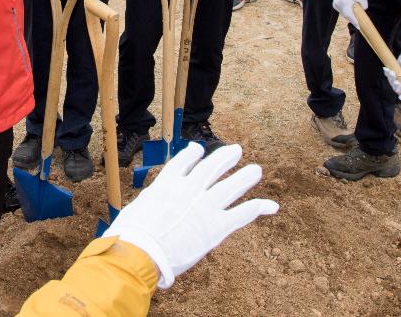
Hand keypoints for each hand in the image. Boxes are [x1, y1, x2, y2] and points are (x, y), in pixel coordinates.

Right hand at [104, 143, 277, 288]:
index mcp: (167, 185)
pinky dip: (258, 208)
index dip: (192, 155)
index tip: (198, 149)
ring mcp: (204, 207)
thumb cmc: (129, 236)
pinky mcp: (216, 227)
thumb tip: (135, 221)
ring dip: (245, 177)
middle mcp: (189, 190)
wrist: (141, 251)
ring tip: (256, 169)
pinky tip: (271, 205)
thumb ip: (144, 212)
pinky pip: (242, 214)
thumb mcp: (133, 214)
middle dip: (224, 158)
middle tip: (236, 150)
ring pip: (230, 186)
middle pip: (211, 168)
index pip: (182, 163)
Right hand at [331, 0, 367, 28]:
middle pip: (347, 16)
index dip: (354, 22)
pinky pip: (342, 11)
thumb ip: (363, 4)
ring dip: (350, 14)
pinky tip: (349, 8)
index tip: (359, 27)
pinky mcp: (334, 5)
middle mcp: (339, 4)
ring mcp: (335, 5)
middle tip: (359, 22)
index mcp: (345, 1)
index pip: (349, 15)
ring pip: (344, 14)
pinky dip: (346, 11)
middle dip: (353, 19)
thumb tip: (363, 11)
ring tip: (354, 12)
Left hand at [384, 51, 400, 100]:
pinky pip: (389, 76)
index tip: (400, 97)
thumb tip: (398, 92)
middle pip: (398, 90)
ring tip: (391, 72)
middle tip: (395, 81)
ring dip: (390, 78)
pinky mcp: (395, 74)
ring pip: (392, 83)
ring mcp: (400, 80)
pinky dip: (387, 73)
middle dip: (395, 85)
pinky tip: (385, 69)